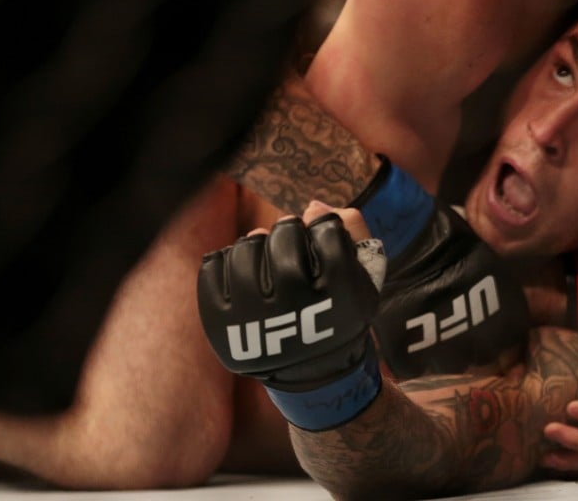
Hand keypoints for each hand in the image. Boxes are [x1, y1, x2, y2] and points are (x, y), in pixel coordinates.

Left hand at [197, 204, 382, 430]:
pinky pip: (212, 269)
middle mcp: (298, 307)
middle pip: (286, 236)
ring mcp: (256, 318)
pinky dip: (225, 260)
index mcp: (341, 294)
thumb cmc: (338, 310)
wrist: (311, 370)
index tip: (323, 238)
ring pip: (246, 249)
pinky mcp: (223, 325)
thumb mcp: (365, 275)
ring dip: (257, 242)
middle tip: (291, 238)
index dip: (325, 226)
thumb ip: (351, 230)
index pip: (327, 230)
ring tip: (266, 253)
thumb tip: (312, 207)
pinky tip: (242, 268)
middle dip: (290, 229)